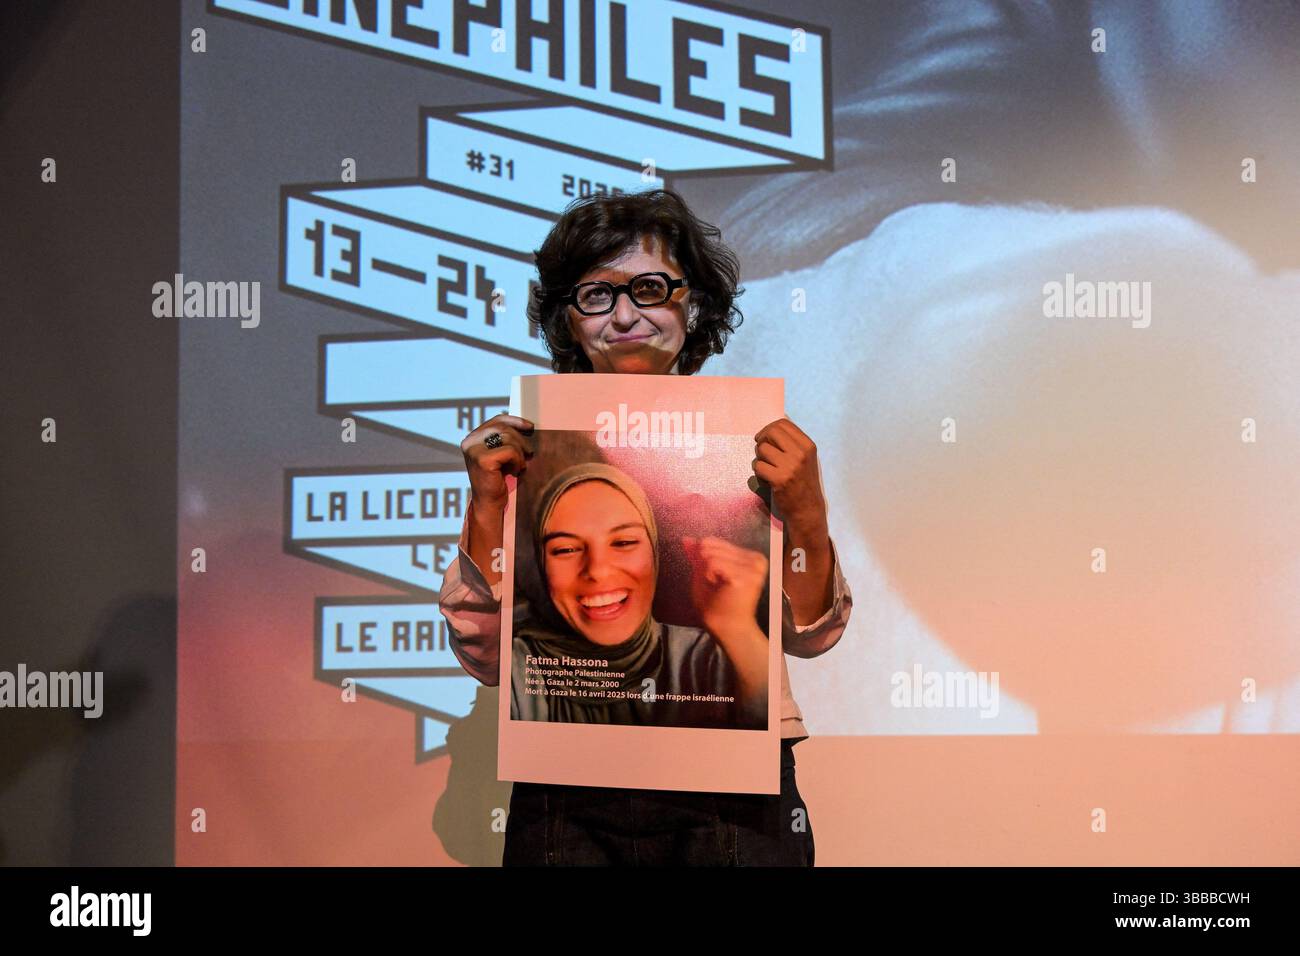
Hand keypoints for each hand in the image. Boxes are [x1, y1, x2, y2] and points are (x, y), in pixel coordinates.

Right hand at [460, 414, 534, 517]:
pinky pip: (511, 451)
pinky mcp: (483, 460)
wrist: (489, 503)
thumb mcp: (500, 454)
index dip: (515, 421)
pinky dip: (517, 461)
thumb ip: (504, 439)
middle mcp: (470, 441)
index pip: (496, 420)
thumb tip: (526, 425)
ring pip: (508, 438)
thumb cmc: (497, 479)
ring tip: (518, 466)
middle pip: (503, 428)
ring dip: (520, 453)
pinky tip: (514, 472)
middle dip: (521, 440)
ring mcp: (474, 450)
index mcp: (472, 438)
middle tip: (529, 454)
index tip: (530, 427)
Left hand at [682, 535, 768, 641]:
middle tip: (715, 586)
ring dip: (706, 573)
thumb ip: (697, 556)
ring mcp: (753, 565)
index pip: (714, 541)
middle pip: (710, 544)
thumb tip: (686, 539)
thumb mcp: (703, 575)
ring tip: (718, 589)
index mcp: (751, 557)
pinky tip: (719, 589)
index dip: (702, 559)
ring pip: (710, 554)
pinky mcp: (745, 575)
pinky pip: (712, 564)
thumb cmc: (716, 607)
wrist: (727, 630)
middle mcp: (756, 558)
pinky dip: (709, 576)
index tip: (712, 579)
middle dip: (703, 566)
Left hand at [753, 416, 827, 533]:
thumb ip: (792, 442)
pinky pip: (758, 466)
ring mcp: (790, 466)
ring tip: (767, 469)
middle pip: (770, 432)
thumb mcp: (805, 458)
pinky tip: (767, 479)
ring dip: (759, 459)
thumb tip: (774, 425)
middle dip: (761, 440)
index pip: (783, 424)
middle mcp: (801, 453)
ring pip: (762, 450)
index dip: (769, 429)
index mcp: (808, 445)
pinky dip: (758, 472)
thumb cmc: (804, 482)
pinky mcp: (779, 479)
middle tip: (762, 452)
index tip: (765, 439)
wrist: (808, 509)